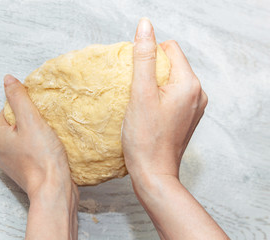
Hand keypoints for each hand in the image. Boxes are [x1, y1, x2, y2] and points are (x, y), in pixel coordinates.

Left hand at [0, 74, 77, 239]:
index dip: (28, 109)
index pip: (10, 109)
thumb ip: (18, 98)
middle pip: (18, 123)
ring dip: (38, 135)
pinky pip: (30, 150)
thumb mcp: (31, 120)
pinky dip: (39, 148)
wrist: (53, 189)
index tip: (41, 117)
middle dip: (33, 122)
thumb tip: (7, 79)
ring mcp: (10, 161)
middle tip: (46, 129)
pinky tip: (49, 150)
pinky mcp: (23, 170)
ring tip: (49, 140)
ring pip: (25, 137)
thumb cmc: (42, 157)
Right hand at [121, 18, 227, 239]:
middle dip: (151, 73)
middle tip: (137, 94)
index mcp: (190, 83)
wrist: (153, 173)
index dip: (148, 58)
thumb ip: (143, 57)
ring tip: (142, 104)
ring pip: (171, 80)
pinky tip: (148, 112)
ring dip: (154, 86)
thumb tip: (145, 26)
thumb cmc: (145, 138)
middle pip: (171, 64)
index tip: (136, 79)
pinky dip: (159, 98)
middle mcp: (198, 93)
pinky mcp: (187, 117)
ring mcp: (194, 106)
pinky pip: (173, 95)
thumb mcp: (141, 93)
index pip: (169, 48)